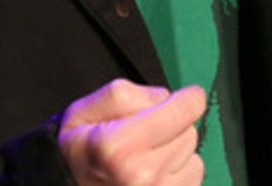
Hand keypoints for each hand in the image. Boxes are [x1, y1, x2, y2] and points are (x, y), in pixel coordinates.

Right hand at [59, 78, 205, 184]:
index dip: (189, 98)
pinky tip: (155, 175)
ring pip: (193, 157)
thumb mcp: (85, 110)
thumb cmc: (78, 153)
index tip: (187, 96)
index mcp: (119, 147)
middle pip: (189, 132)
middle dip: (174, 126)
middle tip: (146, 134)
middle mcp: (141, 176)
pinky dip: (179, 173)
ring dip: (177, 152)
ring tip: (146, 157)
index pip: (184, 111)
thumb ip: (127, 94)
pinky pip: (193, 179)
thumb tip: (167, 98)